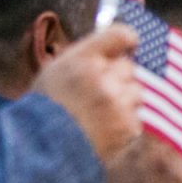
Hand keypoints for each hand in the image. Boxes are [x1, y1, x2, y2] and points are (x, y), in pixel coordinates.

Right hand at [33, 24, 142, 164]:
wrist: (44, 148)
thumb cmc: (47, 107)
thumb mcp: (56, 70)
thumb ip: (86, 57)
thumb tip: (117, 45)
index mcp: (82, 59)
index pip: (119, 35)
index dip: (128, 38)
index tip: (131, 43)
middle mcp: (103, 78)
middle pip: (128, 66)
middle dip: (118, 75)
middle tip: (101, 89)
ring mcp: (118, 103)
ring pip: (136, 90)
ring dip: (124, 98)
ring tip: (100, 110)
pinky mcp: (128, 126)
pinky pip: (136, 116)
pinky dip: (124, 121)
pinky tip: (104, 126)